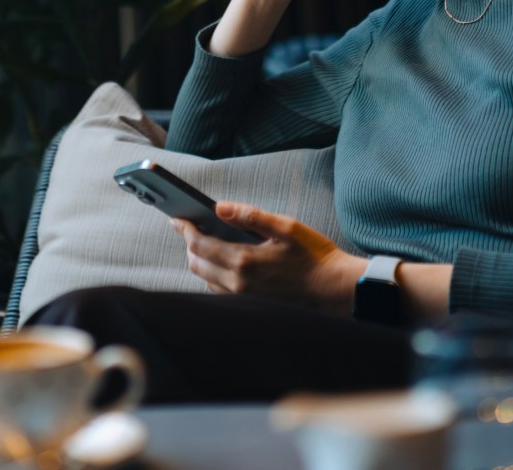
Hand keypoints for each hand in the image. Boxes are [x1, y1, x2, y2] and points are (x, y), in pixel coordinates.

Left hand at [170, 202, 368, 314]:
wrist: (334, 290)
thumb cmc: (314, 256)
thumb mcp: (285, 227)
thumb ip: (250, 216)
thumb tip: (219, 207)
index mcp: (244, 261)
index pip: (199, 244)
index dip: (185, 229)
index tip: (178, 218)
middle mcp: (238, 283)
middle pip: (196, 263)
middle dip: (189, 243)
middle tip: (189, 226)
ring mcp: (242, 299)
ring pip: (205, 279)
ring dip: (200, 260)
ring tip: (205, 241)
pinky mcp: (249, 306)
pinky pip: (219, 291)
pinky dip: (212, 275)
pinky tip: (222, 262)